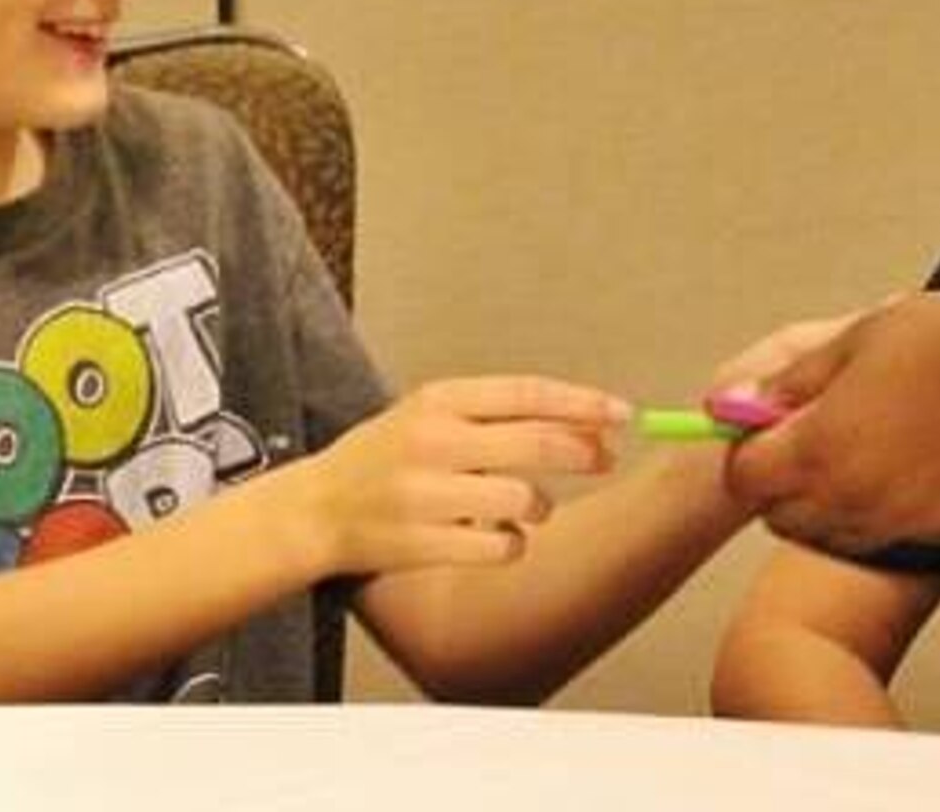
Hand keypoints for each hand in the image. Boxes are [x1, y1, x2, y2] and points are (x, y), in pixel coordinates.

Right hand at [283, 375, 628, 576]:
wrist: (317, 510)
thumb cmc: (385, 459)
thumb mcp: (430, 417)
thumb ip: (499, 417)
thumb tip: (585, 425)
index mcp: (437, 400)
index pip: (526, 393)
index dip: (582, 404)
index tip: (622, 413)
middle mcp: (432, 441)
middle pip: (539, 444)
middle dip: (584, 453)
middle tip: (603, 459)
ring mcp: (427, 495)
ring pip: (527, 499)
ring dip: (537, 506)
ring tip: (518, 504)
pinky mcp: (425, 543)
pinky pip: (504, 546)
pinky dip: (511, 544)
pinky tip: (492, 536)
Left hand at [719, 293, 939, 552]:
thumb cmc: (939, 341)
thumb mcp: (848, 343)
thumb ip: (789, 384)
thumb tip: (736, 402)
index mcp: (816, 448)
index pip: (743, 479)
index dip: (745, 455)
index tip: (759, 433)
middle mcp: (851, 497)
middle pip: (782, 516)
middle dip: (779, 486)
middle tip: (802, 444)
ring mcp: (899, 520)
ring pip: (832, 534)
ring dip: (824, 506)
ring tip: (853, 455)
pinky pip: (887, 536)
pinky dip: (876, 514)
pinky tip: (898, 471)